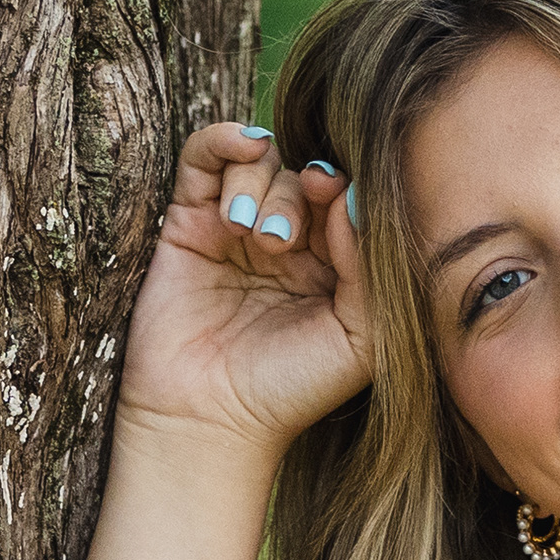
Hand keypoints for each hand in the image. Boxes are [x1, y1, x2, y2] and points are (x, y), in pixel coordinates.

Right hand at [120, 121, 369, 451]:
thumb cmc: (291, 389)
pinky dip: (224, 139)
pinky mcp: (187, 223)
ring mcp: (236, 228)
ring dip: (261, 187)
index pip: (347, 199)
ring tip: (251, 236)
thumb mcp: (360, 336)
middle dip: (298, 195)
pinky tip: (242, 147)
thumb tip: (355, 195)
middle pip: (303, 176)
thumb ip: (372, 267)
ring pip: (260, 165)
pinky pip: (204, 157)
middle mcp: (289, 241)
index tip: (331, 196)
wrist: (208, 420)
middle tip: (280, 240)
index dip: (342, 187)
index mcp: (335, 264)